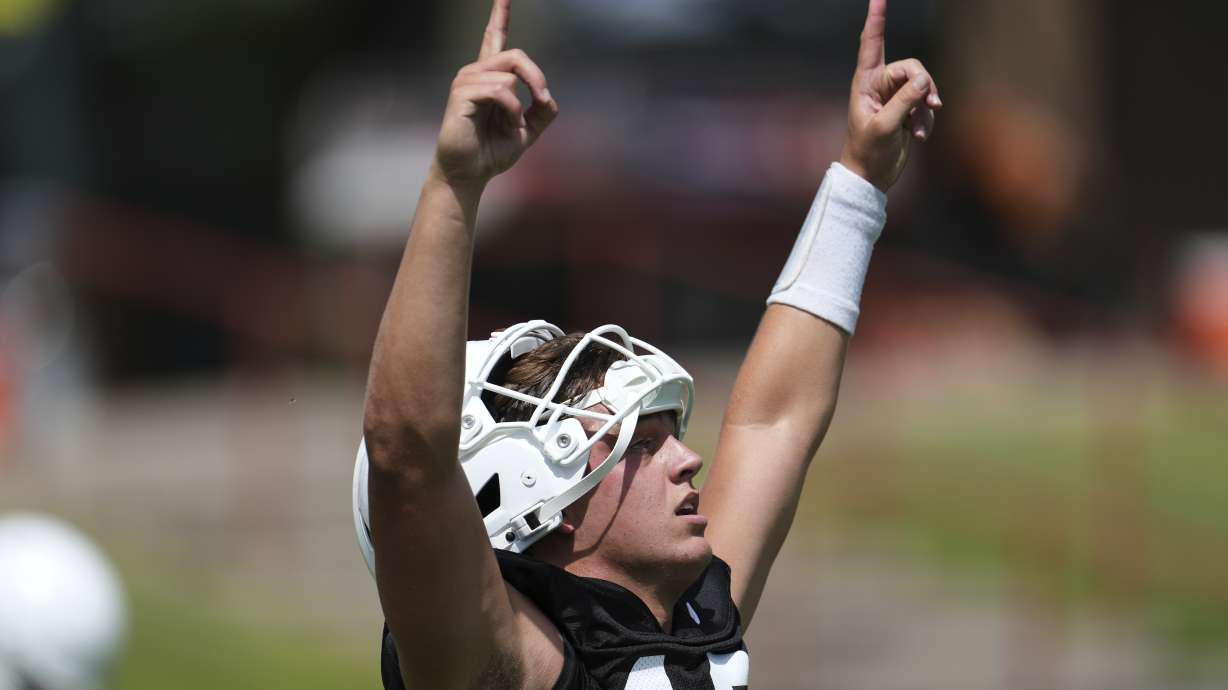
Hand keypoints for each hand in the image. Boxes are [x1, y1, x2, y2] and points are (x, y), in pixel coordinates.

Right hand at [433, 0, 558, 190]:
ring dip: (521, 104)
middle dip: (536, 78)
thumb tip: (548, 97)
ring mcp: (467, 80)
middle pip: (516, 55)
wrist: (470, 173)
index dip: (499, 13)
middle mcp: (476, 72)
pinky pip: (501, 90)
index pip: (494, 36)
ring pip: (510, 74)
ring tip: (513, 125)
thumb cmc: (492, 152)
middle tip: (542, 101)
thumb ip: (541, 112)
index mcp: (490, 76)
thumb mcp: (527, 131)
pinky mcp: (462, 93)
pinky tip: (507, 125)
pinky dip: (512, 111)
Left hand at [839, 0, 941, 191]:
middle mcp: (880, 85)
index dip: (876, 19)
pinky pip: (925, 104)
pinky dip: (927, 120)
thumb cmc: (867, 153)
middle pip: (912, 67)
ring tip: (920, 129)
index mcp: (865, 83)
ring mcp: (894, 97)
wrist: (870, 177)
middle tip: (931, 104)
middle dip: (924, 84)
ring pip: (923, 86)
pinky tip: (919, 137)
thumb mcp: (884, 127)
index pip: (871, 43)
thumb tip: (924, 81)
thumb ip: (904, 102)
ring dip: (926, 107)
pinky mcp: (906, 111)